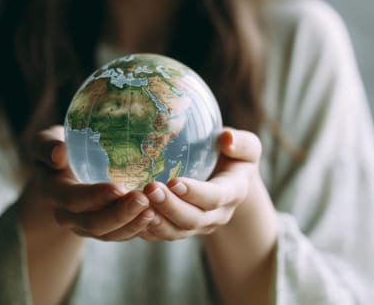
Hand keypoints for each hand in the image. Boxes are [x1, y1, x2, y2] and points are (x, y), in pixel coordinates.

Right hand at [20, 125, 156, 240]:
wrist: (64, 168)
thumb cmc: (59, 147)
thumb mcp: (46, 141)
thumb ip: (46, 146)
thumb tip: (58, 153)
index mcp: (54, 193)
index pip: (73, 200)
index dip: (95, 197)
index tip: (119, 188)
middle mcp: (69, 216)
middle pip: (93, 224)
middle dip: (119, 215)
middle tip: (143, 200)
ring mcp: (87, 226)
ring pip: (110, 235)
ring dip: (132, 225)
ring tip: (153, 211)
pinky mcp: (105, 229)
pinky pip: (121, 235)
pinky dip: (138, 229)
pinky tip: (155, 216)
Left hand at [139, 127, 261, 240]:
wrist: (227, 181)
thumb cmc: (234, 156)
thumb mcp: (246, 147)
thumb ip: (241, 143)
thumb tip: (227, 138)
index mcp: (233, 193)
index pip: (215, 197)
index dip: (195, 193)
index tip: (174, 181)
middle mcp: (215, 216)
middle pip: (192, 219)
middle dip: (170, 206)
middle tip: (149, 189)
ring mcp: (196, 226)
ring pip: (174, 232)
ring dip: (155, 220)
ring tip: (135, 203)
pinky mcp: (177, 229)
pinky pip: (159, 234)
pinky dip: (143, 227)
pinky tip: (127, 214)